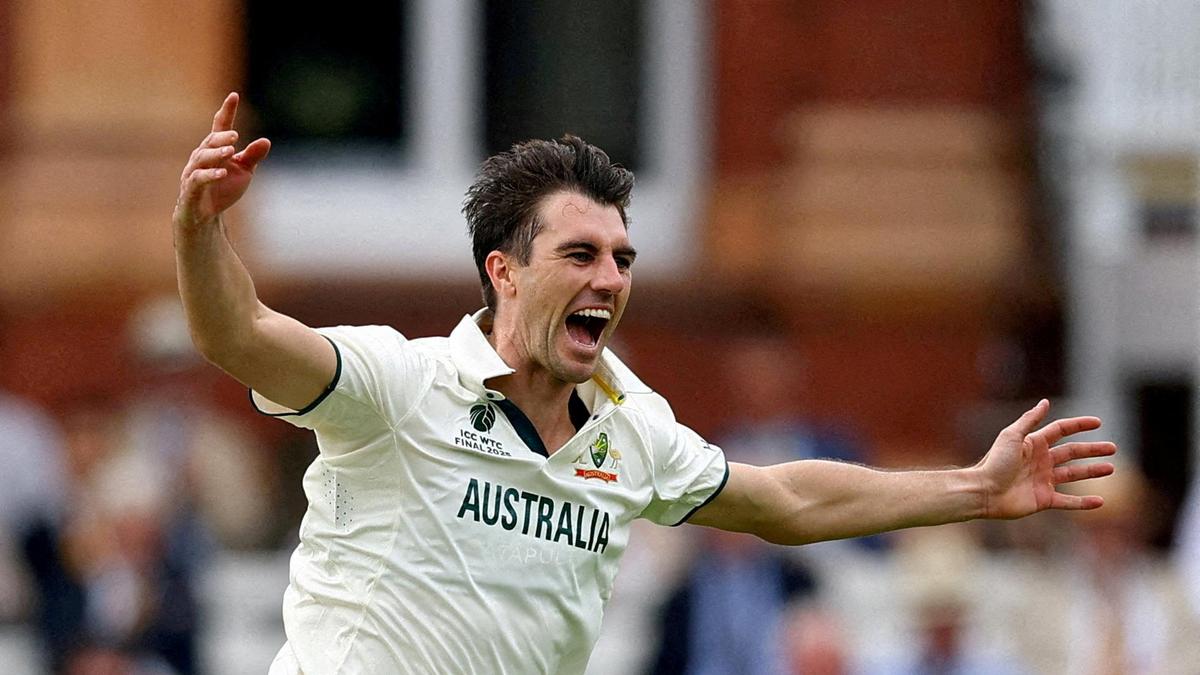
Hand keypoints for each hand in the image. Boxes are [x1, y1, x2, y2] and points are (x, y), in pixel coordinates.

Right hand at [173, 92, 271, 229]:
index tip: (234, 95)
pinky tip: (222, 173)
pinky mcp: (191, 188)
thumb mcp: (244, 172)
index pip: (220, 126)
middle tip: (236, 136)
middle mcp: (202, 157)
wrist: (205, 215)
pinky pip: (198, 179)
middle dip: (222, 137)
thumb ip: (253, 156)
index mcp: (215, 150)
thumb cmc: (223, 189)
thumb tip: (266, 141)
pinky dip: (210, 175)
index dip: (226, 111)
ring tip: (231, 151)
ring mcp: (194, 172)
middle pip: (211, 141)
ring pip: (202, 158)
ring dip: (216, 153)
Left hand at [976, 399, 1115, 518]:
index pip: (1061, 431)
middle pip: (1072, 452)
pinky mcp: (1043, 499)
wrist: (984, 491)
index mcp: (1034, 444)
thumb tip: (1045, 401)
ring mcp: (1043, 481)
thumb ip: (1030, 420)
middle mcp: (1041, 461)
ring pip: (1074, 474)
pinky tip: (1100, 501)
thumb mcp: (1012, 436)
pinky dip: (1084, 502)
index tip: (1098, 422)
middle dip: (1092, 450)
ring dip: (1092, 471)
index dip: (1079, 425)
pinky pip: (1068, 501)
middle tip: (1112, 448)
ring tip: (1111, 468)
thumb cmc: (995, 462)